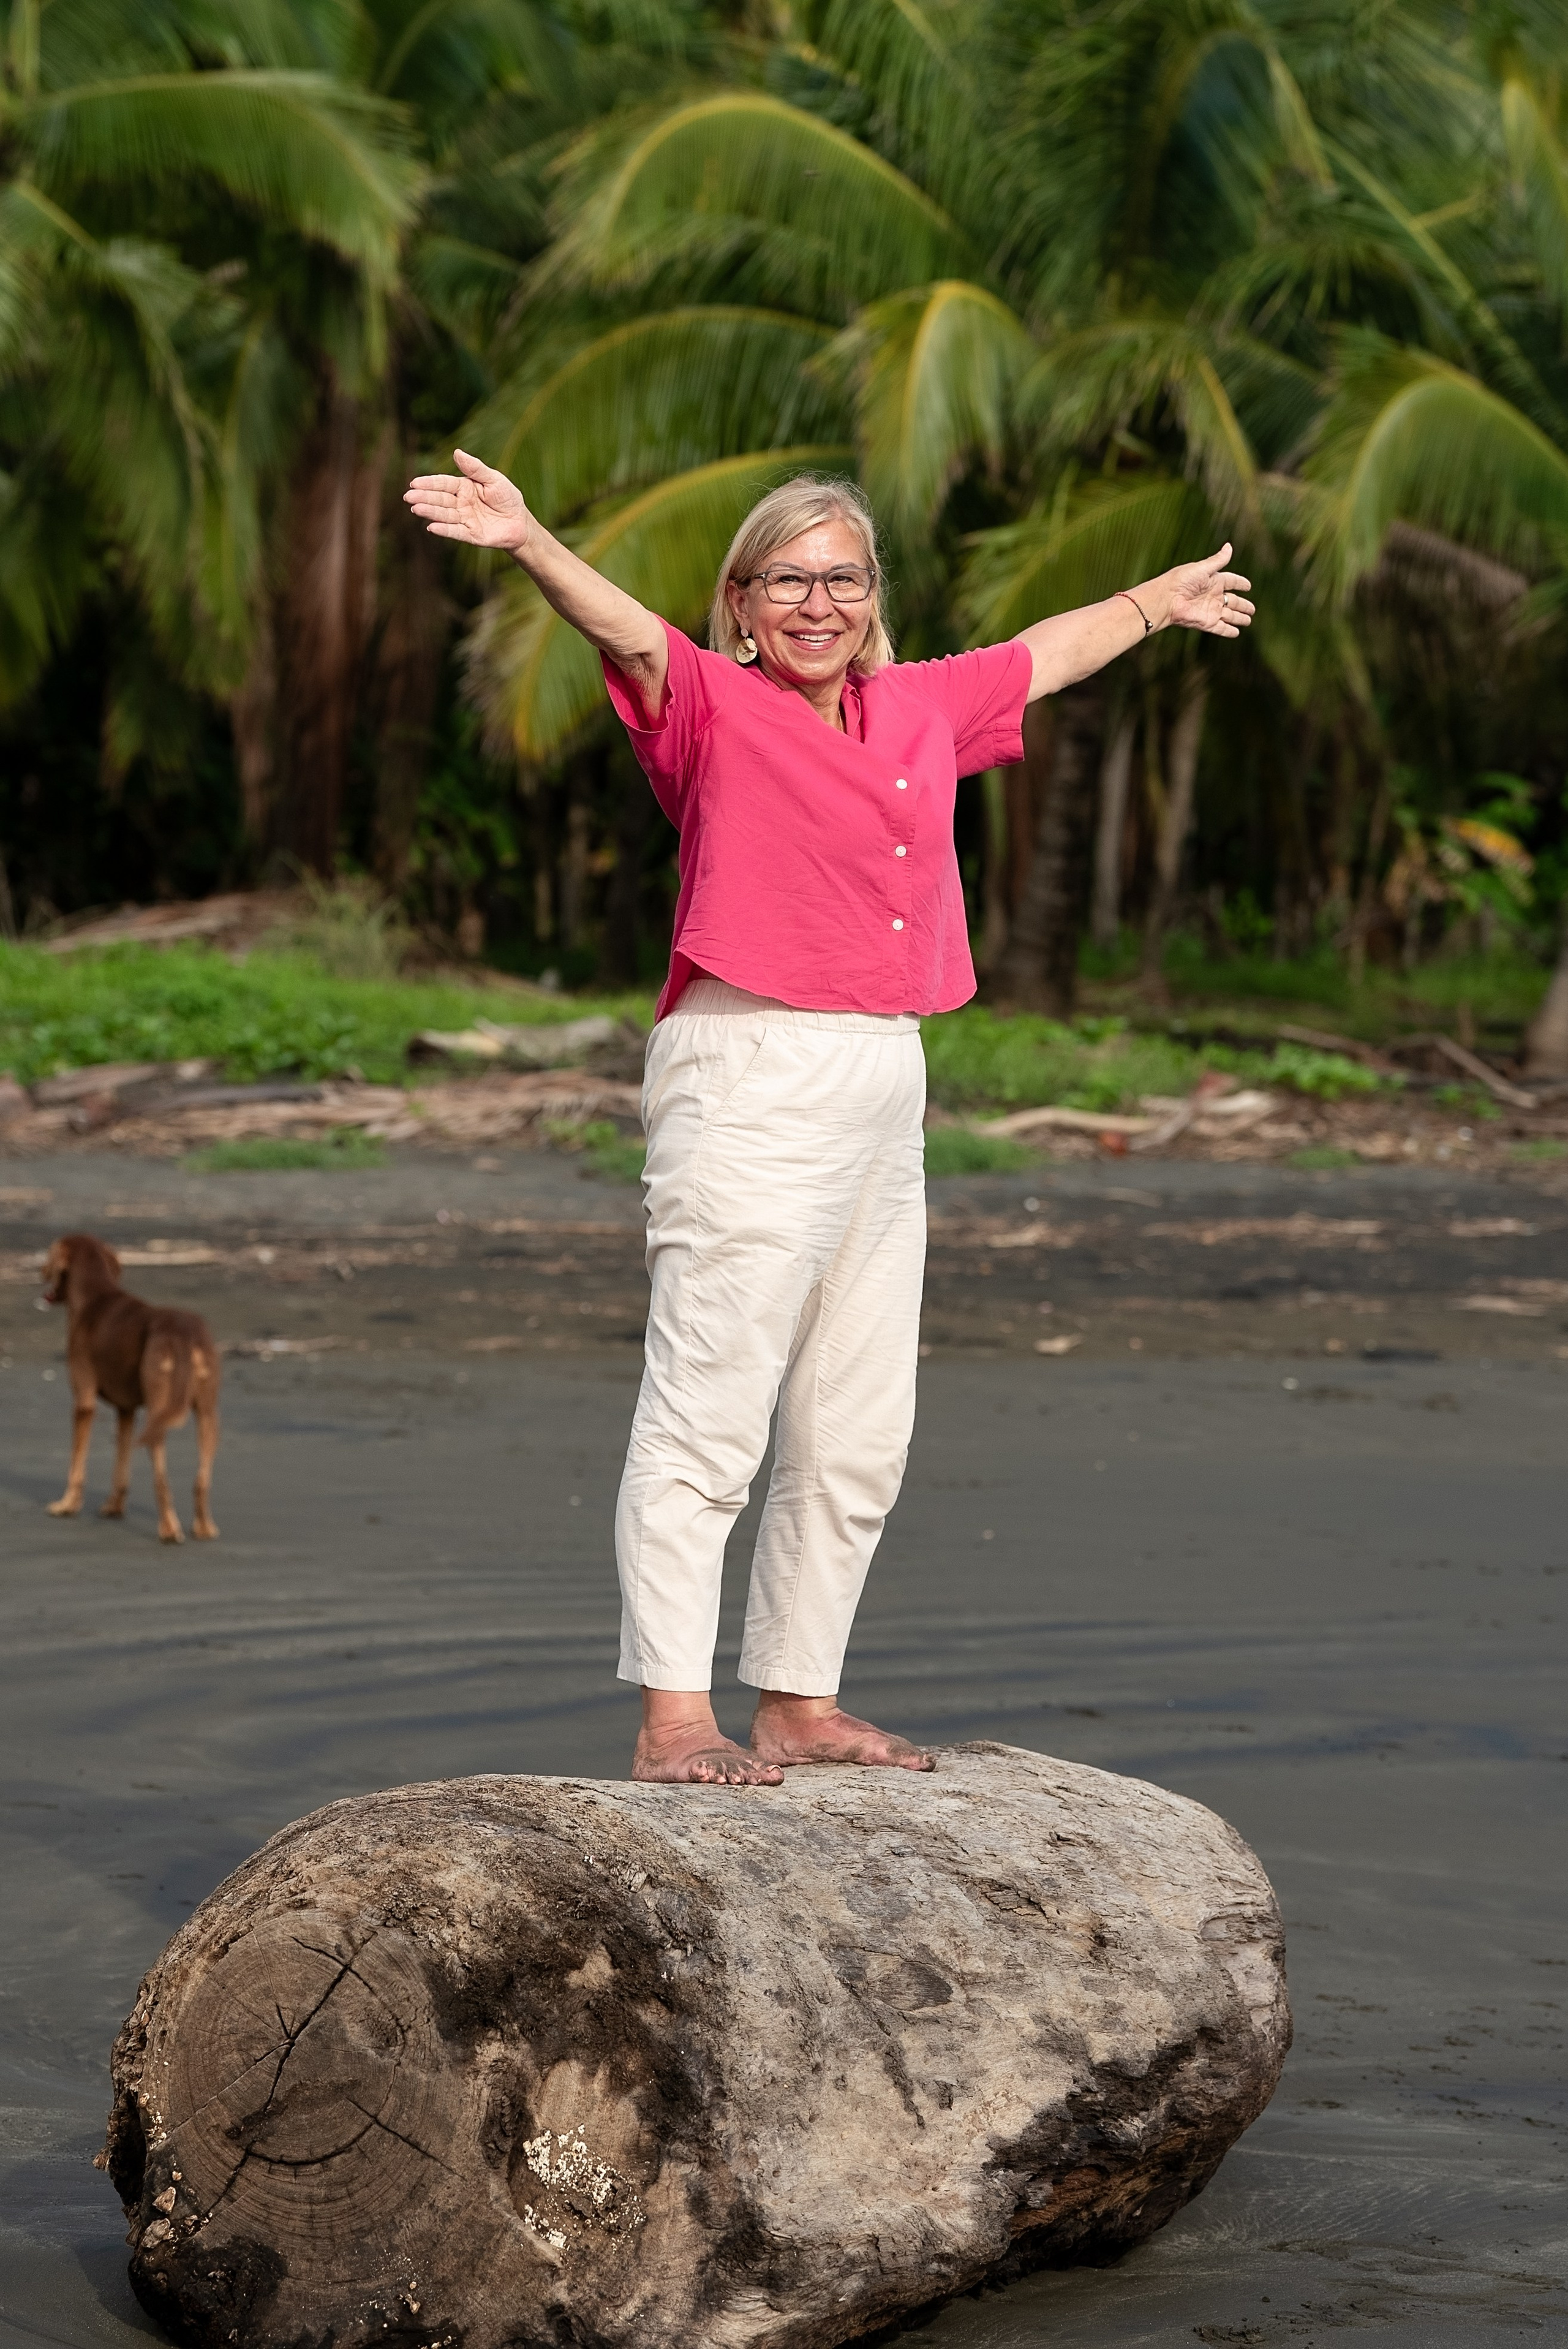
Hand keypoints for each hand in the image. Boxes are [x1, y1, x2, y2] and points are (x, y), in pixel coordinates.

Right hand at [403, 447, 529, 553]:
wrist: (521, 523)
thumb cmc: (507, 498)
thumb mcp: (494, 479)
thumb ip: (475, 468)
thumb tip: (456, 452)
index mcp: (464, 487)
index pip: (443, 484)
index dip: (429, 483)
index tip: (414, 483)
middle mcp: (461, 503)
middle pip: (440, 499)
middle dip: (424, 498)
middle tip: (408, 497)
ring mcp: (464, 519)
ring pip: (444, 515)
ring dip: (430, 512)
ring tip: (416, 509)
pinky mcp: (471, 535)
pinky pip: (455, 532)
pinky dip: (444, 530)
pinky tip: (431, 527)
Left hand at [1161, 543, 1253, 637]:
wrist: (1167, 599)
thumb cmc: (1181, 581)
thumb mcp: (1201, 568)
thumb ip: (1217, 560)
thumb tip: (1229, 546)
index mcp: (1213, 581)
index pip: (1231, 581)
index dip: (1240, 583)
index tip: (1248, 586)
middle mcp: (1213, 596)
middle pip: (1233, 601)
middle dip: (1243, 605)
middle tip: (1252, 609)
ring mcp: (1211, 610)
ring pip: (1230, 616)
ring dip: (1239, 618)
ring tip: (1248, 620)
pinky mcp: (1207, 623)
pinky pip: (1221, 628)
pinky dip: (1229, 631)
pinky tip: (1236, 633)